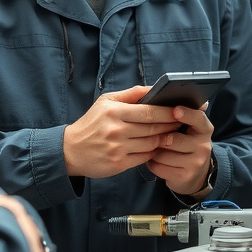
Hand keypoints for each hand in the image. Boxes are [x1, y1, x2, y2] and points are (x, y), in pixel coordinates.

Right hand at [63, 84, 180, 178]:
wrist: (71, 150)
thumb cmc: (92, 123)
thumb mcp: (106, 101)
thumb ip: (130, 94)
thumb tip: (153, 88)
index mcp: (114, 112)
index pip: (149, 111)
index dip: (167, 112)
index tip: (178, 110)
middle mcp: (116, 130)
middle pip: (153, 128)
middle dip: (170, 125)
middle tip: (180, 122)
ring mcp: (118, 148)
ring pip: (151, 143)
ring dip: (164, 139)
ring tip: (172, 134)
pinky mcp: (118, 164)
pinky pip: (144, 157)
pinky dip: (153, 152)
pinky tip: (157, 147)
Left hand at [146, 103, 213, 194]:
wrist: (196, 174)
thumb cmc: (186, 144)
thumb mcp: (190, 129)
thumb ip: (182, 115)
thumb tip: (164, 101)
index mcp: (205, 129)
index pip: (198, 118)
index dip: (186, 114)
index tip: (175, 110)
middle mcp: (203, 146)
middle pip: (173, 139)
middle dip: (159, 138)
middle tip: (154, 136)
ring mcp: (195, 163)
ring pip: (163, 154)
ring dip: (154, 151)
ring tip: (154, 149)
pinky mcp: (184, 177)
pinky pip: (159, 167)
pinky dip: (152, 164)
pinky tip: (155, 160)